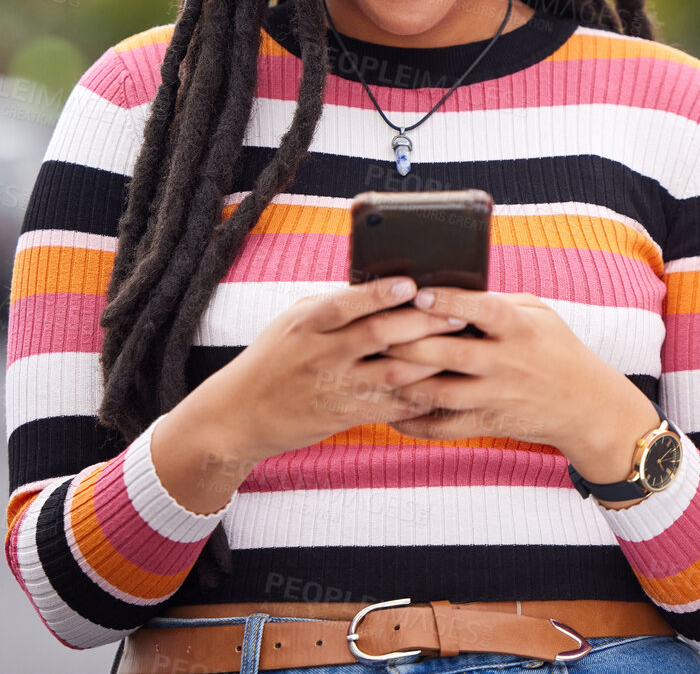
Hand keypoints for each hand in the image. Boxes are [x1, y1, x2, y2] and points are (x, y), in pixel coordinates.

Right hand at [189, 276, 467, 463]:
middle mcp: (320, 353)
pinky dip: (419, 397)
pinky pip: (391, 407)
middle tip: (458, 313)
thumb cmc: (274, 359)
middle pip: (380, 335)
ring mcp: (334, 387)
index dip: (381, 294)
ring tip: (460, 347)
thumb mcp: (294, 322)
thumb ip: (334, 307)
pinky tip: (443, 385)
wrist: (240, 415)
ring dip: (431, 360)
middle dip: (423, 323)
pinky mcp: (344, 416)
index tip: (412, 284)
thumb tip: (384, 288)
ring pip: (394, 373)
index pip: (346, 303)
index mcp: (306, 323)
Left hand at [375, 286, 661, 491]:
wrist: (584, 405)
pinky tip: (389, 411)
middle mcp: (507, 363)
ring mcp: (497, 397)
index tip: (420, 292)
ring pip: (442, 392)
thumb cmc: (553, 347)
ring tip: (375, 368)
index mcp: (520, 329)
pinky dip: (414, 422)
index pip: (483, 311)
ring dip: (405, 382)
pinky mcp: (489, 424)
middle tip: (375, 331)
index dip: (451, 302)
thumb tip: (448, 286)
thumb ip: (495, 301)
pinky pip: (446, 427)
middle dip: (411, 343)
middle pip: (452, 354)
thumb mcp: (537, 314)